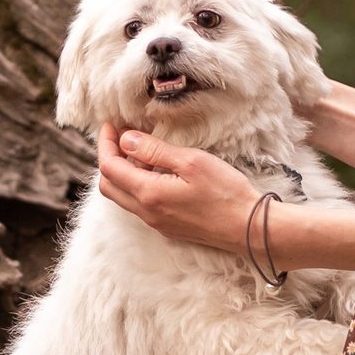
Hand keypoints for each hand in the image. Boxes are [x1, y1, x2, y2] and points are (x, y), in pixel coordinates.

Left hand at [95, 124, 259, 251]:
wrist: (249, 229)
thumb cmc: (225, 193)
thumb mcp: (191, 161)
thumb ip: (154, 150)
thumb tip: (126, 140)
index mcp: (148, 194)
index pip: (109, 167)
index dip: (106, 143)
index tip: (111, 125)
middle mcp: (147, 212)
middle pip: (109, 185)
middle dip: (109, 157)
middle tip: (121, 136)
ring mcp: (156, 222)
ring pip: (123, 196)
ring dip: (123, 172)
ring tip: (139, 149)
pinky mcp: (168, 227)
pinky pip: (140, 205)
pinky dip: (137, 184)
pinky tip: (155, 170)